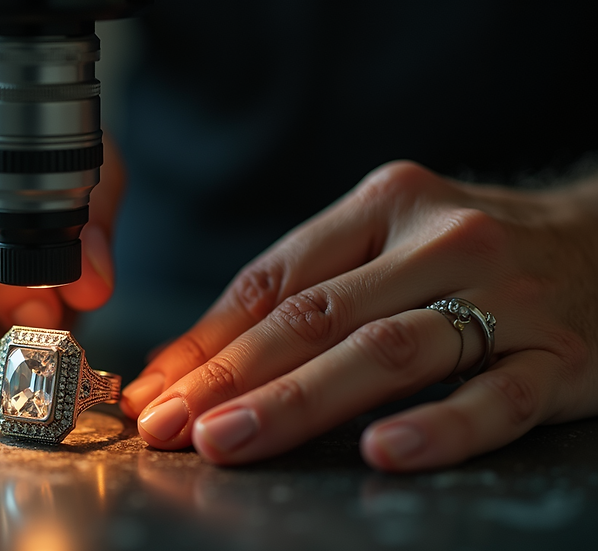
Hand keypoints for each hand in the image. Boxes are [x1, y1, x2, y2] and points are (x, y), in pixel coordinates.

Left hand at [121, 161, 597, 470]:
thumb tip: (192, 357)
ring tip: (230, 441)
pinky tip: (381, 452)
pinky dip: (437, 426)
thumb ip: (305, 289)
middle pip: (315, 316)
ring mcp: (502, 296)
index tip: (153, 389)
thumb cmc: (474, 254)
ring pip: (387, 352)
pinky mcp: (560, 355)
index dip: (205, 340)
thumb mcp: (388, 243)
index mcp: (384, 204)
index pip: (273, 279)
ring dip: (297, 401)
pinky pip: (495, 397)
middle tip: (169, 424)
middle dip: (229, 377)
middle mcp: (439, 241)